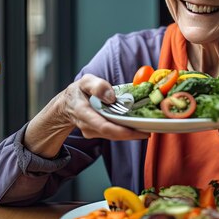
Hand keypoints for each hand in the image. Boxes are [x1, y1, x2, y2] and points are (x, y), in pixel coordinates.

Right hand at [25, 73, 149, 157]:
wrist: (66, 106)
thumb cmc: (78, 92)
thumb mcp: (85, 82)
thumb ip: (97, 86)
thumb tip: (111, 97)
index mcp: (84, 113)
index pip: (105, 126)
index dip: (123, 131)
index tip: (140, 131)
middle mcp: (88, 127)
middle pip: (113, 134)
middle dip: (132, 134)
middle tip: (151, 129)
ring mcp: (92, 132)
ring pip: (114, 135)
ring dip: (131, 133)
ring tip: (148, 127)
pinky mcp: (98, 133)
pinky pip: (113, 133)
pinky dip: (126, 130)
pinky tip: (137, 126)